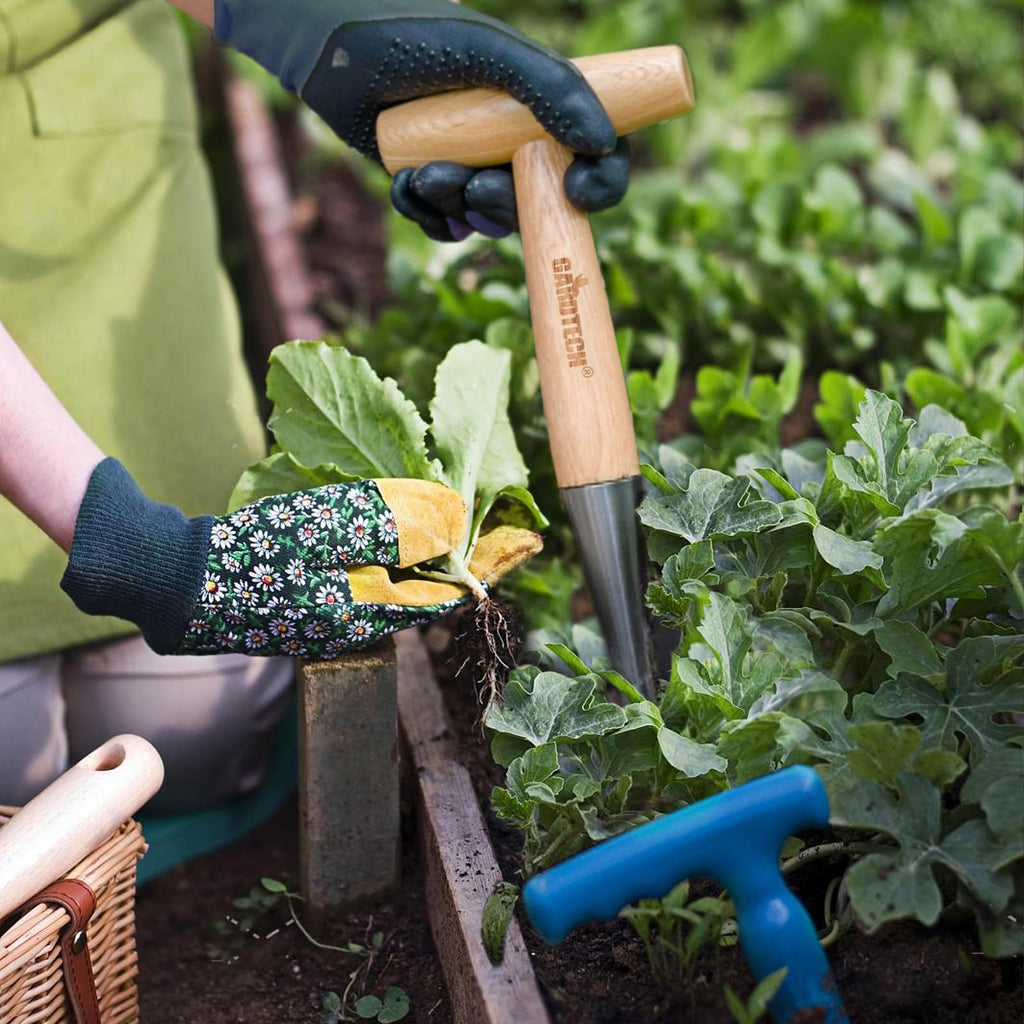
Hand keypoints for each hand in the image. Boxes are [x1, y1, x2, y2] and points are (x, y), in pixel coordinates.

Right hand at [61, 460, 540, 656]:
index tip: (527, 543)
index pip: (447, 590)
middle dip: (463, 562)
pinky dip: (388, 568)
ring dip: (427, 565)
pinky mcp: (309, 616)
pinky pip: (365, 592)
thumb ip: (399, 528)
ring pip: (397, 593)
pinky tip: (390, 543)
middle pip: (426, 593)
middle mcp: (360, 629)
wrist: (183, 582)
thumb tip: (455, 523)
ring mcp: (332, 626)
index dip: (488, 564)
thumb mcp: (334, 528)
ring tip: (453, 531)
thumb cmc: (258, 551)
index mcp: (370, 613)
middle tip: (500, 533)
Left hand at [212, 0, 630, 239]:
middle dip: (506, 204)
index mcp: (538, 105)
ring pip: (488, 218)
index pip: (595, 153)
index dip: (599, 182)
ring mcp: (470, 164)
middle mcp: (509, 139)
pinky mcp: (431, 183)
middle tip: (474, 186)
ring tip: (425, 173)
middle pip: (539, 201)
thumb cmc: (412, 35)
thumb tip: (602, 142)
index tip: (578, 192)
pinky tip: (405, 180)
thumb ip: (551, 89)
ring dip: (458, 205)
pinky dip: (426, 213)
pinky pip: (445, 225)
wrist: (332, 50)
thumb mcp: (490, 53)